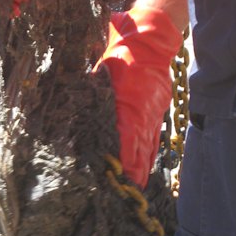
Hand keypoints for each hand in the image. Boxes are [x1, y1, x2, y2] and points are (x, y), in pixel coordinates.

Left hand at [94, 7, 181, 187]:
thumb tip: (79, 110)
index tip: (117, 178)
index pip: (126, 141)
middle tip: (125, 194)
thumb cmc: (122, 55)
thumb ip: (93, 94)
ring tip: (135, 188)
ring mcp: (153, 114)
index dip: (123, 161)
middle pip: (139, 151)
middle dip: (133, 173)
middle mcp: (144, 114)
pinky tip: (145, 166)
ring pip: (148, 147)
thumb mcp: (101, 73)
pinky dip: (150, 153)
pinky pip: (154, 137)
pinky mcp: (157, 111)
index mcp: (130, 106)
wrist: (150, 41)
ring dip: (142, 167)